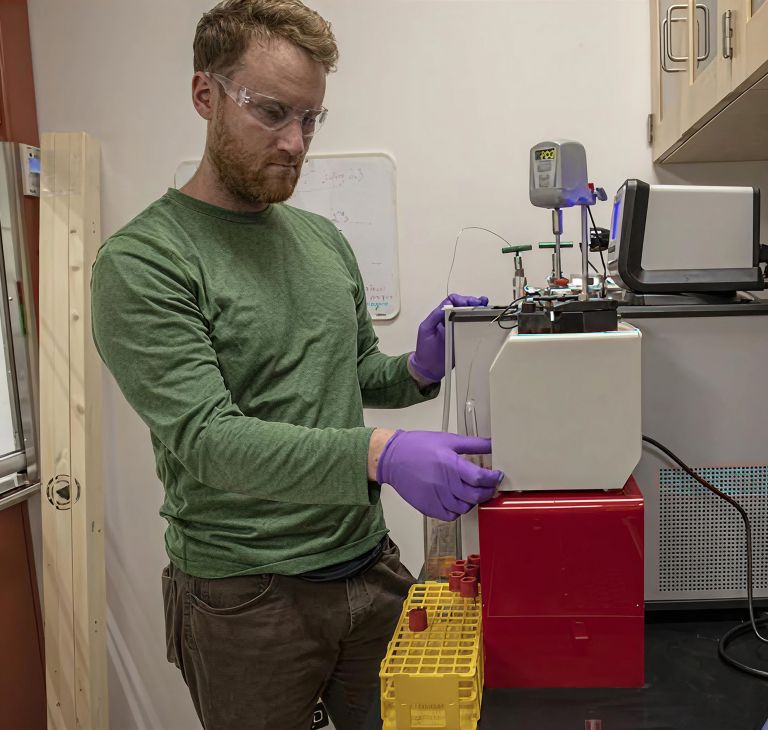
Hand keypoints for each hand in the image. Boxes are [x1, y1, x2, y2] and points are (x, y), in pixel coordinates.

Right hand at [376, 430, 502, 520]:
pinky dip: (458, 510)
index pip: (481, 478)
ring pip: (465, 508)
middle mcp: (444, 483)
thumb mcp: (448, 440)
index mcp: (451, 465)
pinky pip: (450, 516)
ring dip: (473, 501)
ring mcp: (436, 497)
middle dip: (487, 491)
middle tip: (489, 486)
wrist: (392, 458)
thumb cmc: (417, 447)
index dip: (493, 478)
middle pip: (476, 496)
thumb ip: (473, 444)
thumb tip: (492, 443)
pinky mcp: (428, 507)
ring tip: (472, 491)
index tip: (497, 476)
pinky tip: (457, 500)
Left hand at [409, 293, 488, 381]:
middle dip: (474, 302)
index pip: (452, 301)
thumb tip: (447, 306)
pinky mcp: (464, 339)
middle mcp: (450, 320)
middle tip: (482, 303)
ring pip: (470, 316)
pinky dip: (479, 324)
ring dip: (479, 311)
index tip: (469, 303)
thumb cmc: (425, 349)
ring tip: (487, 309)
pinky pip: (473, 330)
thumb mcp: (426, 329)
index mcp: (441, 316)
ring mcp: (458, 330)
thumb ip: (435, 316)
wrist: (429, 368)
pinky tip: (485, 321)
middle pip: (464, 306)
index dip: (462, 300)